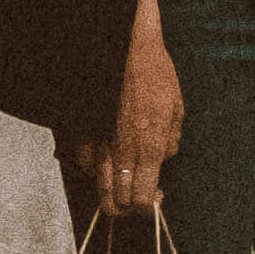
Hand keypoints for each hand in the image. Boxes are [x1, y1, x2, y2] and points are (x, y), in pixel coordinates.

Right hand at [98, 0, 181, 223]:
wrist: (121, 46)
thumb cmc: (152, 73)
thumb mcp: (175, 107)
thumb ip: (170, 141)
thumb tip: (163, 160)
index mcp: (149, 148)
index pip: (142, 198)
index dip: (147, 207)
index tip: (153, 199)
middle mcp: (120, 152)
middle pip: (115, 203)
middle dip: (126, 207)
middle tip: (136, 194)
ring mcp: (96, 144)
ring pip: (96, 187)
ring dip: (109, 188)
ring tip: (121, 174)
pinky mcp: (79, 132)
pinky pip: (83, 162)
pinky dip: (93, 165)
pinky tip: (105, 152)